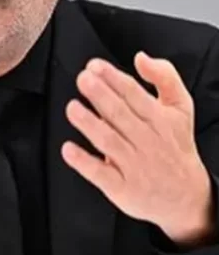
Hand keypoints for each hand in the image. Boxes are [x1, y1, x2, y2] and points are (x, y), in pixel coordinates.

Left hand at [61, 52, 215, 246]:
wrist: (186, 197)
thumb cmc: (175, 146)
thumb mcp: (180, 108)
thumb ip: (165, 77)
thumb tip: (142, 58)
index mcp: (159, 119)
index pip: (134, 94)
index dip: (113, 78)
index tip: (94, 66)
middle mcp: (146, 141)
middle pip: (120, 114)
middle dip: (101, 95)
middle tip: (83, 80)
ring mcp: (133, 165)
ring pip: (109, 141)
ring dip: (89, 124)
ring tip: (73, 108)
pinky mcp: (121, 187)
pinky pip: (101, 174)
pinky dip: (84, 162)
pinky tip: (69, 149)